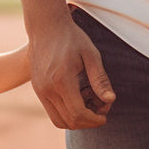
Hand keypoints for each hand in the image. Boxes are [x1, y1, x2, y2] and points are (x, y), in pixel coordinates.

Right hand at [29, 10, 114, 129]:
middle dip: (88, 121)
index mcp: (62, 80)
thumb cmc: (71, 38)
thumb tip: (110, 100)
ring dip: (76, 119)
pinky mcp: (37, 89)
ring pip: (58, 120)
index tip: (104, 116)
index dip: (94, 120)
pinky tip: (78, 97)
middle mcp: (47, 89)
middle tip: (100, 109)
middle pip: (69, 121)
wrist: (45, 27)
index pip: (78, 114)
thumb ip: (100, 79)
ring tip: (89, 102)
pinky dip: (66, 113)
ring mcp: (40, 90)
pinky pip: (52, 111)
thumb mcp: (91, 55)